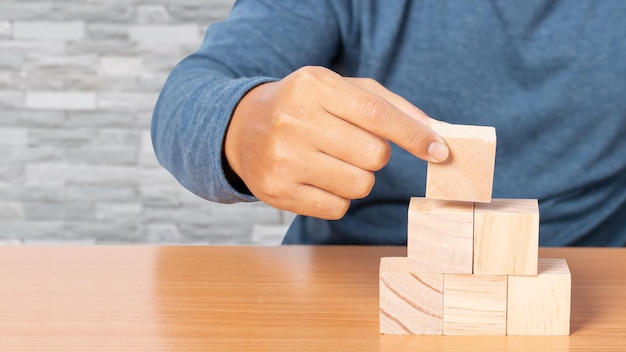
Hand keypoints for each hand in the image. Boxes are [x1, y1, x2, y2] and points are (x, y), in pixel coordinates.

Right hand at [224, 66, 448, 219]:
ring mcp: (283, 159)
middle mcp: (294, 121)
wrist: (243, 129)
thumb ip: (389, 106)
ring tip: (332, 161)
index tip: (439, 150)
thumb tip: (433, 133)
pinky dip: (337, 196)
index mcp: (314, 86)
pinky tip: (317, 179)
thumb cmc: (305, 107)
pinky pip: (337, 207)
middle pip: (374, 155)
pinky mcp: (277, 192)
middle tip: (353, 146)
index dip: (413, 135)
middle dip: (376, 155)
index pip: (376, 114)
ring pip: (359, 185)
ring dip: (358, 177)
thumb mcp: (340, 90)